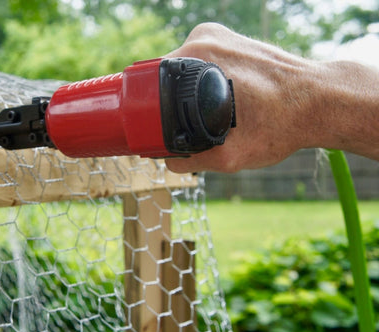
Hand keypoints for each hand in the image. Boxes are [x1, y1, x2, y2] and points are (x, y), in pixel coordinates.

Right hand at [165, 23, 378, 172]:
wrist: (321, 101)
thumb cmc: (280, 124)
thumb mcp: (230, 155)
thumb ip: (191, 161)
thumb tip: (165, 159)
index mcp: (196, 57)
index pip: (151, 84)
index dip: (147, 108)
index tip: (155, 126)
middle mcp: (204, 38)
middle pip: (164, 75)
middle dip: (167, 102)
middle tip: (186, 125)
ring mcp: (219, 34)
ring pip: (182, 67)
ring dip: (186, 89)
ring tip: (211, 111)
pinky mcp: (232, 38)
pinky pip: (203, 60)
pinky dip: (204, 78)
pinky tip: (224, 96)